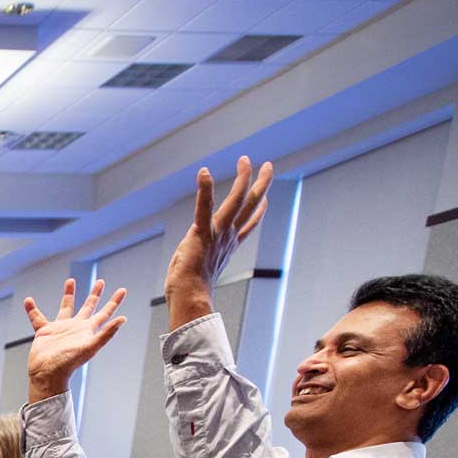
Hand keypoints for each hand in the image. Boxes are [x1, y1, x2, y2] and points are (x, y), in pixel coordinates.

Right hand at [24, 277, 127, 399]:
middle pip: (88, 307)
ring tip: (71, 281)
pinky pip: (37, 317)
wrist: (47, 373)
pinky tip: (28, 301)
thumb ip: (106, 333)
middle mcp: (75, 327)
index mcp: (87, 330)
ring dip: (68, 294)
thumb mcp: (90, 346)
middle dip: (95, 294)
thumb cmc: (68, 363)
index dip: (114, 302)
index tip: (122, 290)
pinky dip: (32, 310)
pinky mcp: (44, 332)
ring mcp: (60, 328)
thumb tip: (123, 319)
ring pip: (65, 307)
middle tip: (101, 282)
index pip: (105, 313)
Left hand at [167, 155, 272, 323]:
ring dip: (243, 178)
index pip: (248, 225)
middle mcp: (228, 237)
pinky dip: (205, 188)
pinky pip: (204, 206)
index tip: (265, 198)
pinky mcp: (202, 231)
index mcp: (228, 246)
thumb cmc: (189, 290)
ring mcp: (218, 233)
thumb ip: (202, 259)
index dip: (259, 210)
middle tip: (268, 165)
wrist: (189, 297)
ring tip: (246, 160)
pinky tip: (204, 172)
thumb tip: (196, 262)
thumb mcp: (200, 270)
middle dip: (260, 184)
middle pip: (250, 205)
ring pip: (237, 200)